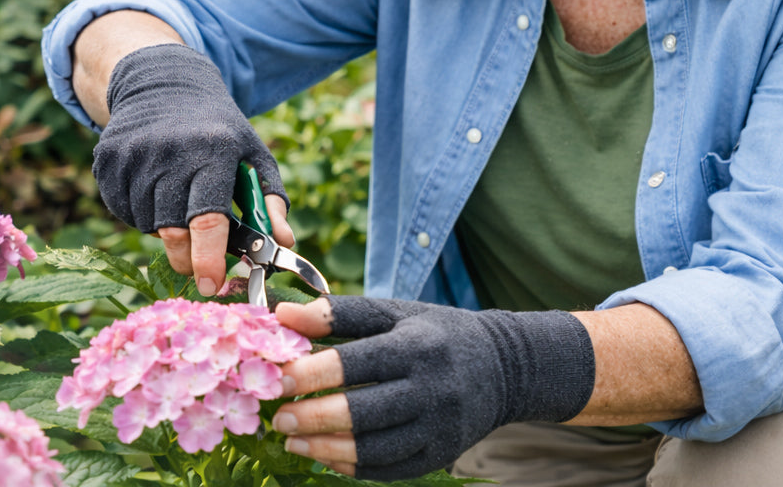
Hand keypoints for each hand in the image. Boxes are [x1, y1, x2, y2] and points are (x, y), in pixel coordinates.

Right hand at [92, 43, 291, 293]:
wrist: (165, 82)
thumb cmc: (219, 128)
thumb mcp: (253, 153)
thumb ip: (271, 199)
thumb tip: (286, 243)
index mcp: (213, 151)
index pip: (208, 217)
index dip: (209, 258)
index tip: (211, 285)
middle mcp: (170, 152)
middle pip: (172, 230)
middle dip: (188, 257)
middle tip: (200, 263)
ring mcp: (134, 155)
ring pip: (146, 224)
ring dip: (166, 230)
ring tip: (181, 202)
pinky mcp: (108, 159)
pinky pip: (123, 210)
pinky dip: (142, 214)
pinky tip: (156, 189)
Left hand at [273, 295, 594, 480]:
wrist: (502, 367)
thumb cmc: (436, 334)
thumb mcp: (396, 313)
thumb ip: (340, 314)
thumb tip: (283, 314)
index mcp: (418, 344)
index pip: (360, 361)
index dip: (316, 372)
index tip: (281, 377)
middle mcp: (431, 387)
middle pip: (365, 411)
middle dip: (315, 417)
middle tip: (279, 417)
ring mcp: (438, 426)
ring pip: (375, 447)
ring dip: (326, 448)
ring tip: (293, 440)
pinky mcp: (440, 454)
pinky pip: (389, 468)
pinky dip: (352, 466)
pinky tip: (324, 456)